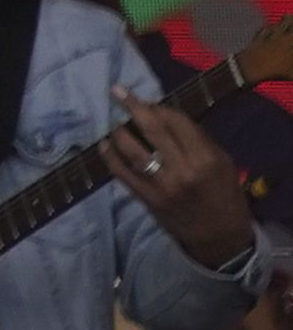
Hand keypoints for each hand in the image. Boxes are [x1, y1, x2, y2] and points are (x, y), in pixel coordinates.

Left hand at [108, 89, 258, 268]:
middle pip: (152, 130)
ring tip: (114, 123)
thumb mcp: (223, 164)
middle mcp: (183, 169)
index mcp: (206, 158)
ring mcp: (162, 185)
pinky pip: (122, 173)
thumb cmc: (225, 196)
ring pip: (132, 150)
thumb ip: (198, 141)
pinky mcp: (147, 198)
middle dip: (132, 106)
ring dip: (118, 132)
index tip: (147, 100)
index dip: (158, 107)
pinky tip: (104, 145)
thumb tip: (166, 117)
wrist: (220, 237)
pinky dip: (110, 156)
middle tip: (116, 91)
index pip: (176, 122)